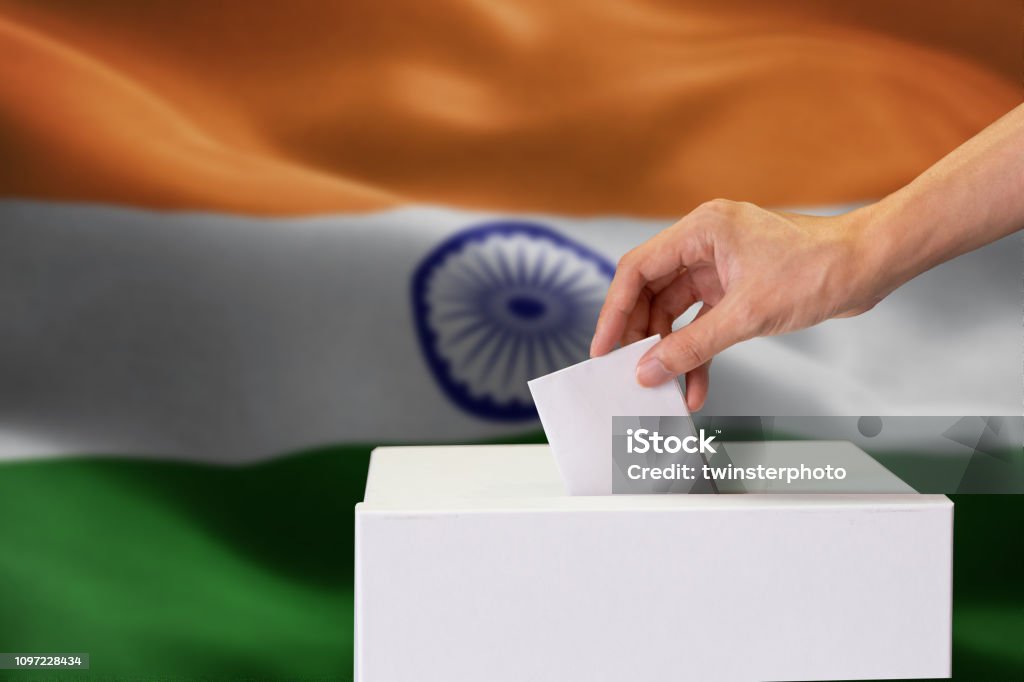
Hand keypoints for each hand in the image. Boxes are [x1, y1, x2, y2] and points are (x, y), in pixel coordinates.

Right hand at [589, 199, 884, 409]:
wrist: (870, 266)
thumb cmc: (819, 270)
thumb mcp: (748, 314)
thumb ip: (693, 346)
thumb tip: (649, 370)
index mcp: (700, 230)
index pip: (638, 270)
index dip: (614, 311)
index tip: (602, 348)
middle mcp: (704, 242)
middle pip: (652, 292)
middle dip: (642, 336)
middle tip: (629, 371)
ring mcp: (720, 265)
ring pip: (676, 311)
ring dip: (671, 350)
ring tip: (664, 386)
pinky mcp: (736, 286)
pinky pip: (704, 321)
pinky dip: (699, 350)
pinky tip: (696, 384)